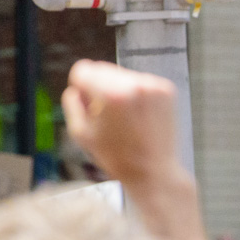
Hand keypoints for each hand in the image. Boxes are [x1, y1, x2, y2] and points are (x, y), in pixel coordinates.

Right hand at [61, 60, 179, 187]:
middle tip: (107, 115)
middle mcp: (135, 84)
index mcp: (111, 94)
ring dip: (119, 90)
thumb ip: (72, 102)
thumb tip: (76, 86)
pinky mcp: (167, 90)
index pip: (83, 69)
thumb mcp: (81, 132)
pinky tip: (139, 116)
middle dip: (99, 88)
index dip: (80, 87)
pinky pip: (141, 82)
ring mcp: (154, 86)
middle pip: (103, 69)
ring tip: (125, 118)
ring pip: (122, 75)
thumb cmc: (116, 157)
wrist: (154, 171)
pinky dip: (137, 94)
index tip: (88, 103)